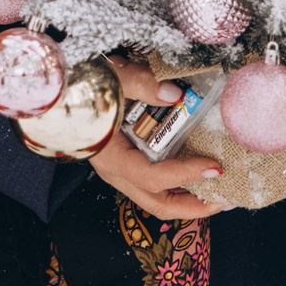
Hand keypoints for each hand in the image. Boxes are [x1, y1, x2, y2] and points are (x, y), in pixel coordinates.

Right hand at [88, 56, 218, 218]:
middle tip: (226, 198)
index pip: (153, 177)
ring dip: (188, 199)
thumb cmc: (80, 86)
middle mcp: (116, 171)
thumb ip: (141, 83)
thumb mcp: (112, 79)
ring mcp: (120, 171)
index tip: (214, 166)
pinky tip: (197, 173)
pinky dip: (178, 185)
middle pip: (158, 203)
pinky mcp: (126, 163)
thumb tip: (174, 93)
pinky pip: (154, 185)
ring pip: (156, 198)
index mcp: (111, 156)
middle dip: (194, 206)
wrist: (59, 92)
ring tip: (218, 191)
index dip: (185, 175)